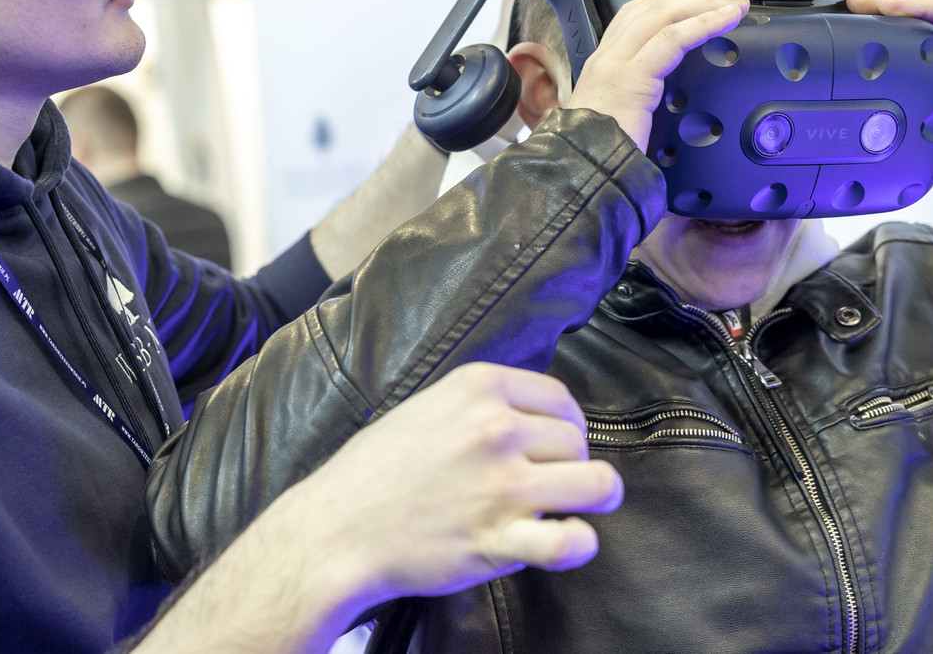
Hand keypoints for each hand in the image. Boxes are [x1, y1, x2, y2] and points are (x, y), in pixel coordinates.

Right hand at [283, 363, 622, 613]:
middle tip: (544, 482)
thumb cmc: (374, 473)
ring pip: (597, 482)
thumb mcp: (426, 407)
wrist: (335, 531)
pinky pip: (571, 542)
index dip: (565, 424)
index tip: (553, 444)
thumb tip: (535, 416)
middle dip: (568, 462)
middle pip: (577, 440)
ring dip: (592, 498)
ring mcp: (502, 485)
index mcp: (478, 388)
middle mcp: (496, 429)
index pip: (560, 398)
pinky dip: (580, 543)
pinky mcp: (500, 539)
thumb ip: (481, 404)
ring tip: (574, 507)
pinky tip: (567, 539)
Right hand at [569, 0, 749, 148]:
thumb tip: (664, 99)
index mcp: (605, 63)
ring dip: (704, 4)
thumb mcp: (620, 116)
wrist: (582, 169)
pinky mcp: (632, 77)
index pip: (636, 13)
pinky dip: (704, 24)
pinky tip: (727, 20)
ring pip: (662, 15)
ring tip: (734, 4)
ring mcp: (617, 63)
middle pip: (651, 6)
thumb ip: (638, 99)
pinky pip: (673, 39)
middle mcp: (608, 56)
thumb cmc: (602, 152)